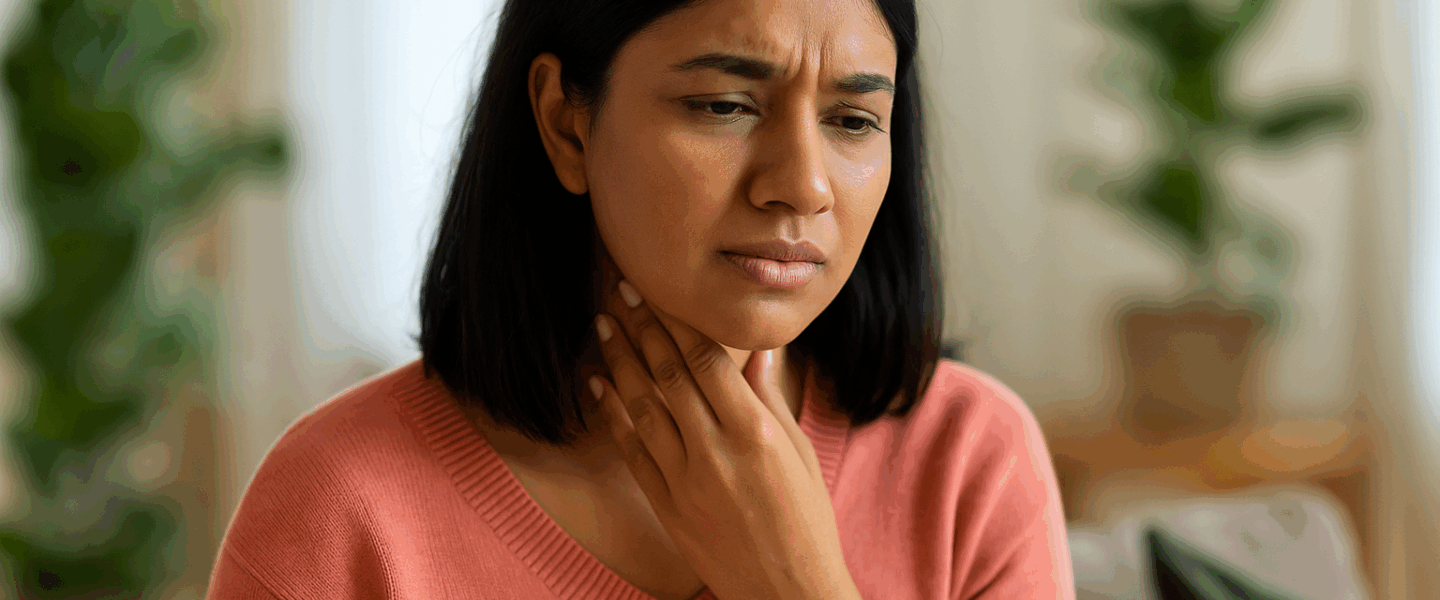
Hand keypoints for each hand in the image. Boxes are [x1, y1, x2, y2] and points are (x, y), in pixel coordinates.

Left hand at [588, 279, 850, 599]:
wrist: (787, 591)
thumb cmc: (805, 520)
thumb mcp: (799, 452)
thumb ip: (770, 398)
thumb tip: (757, 348)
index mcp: (757, 432)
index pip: (707, 361)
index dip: (675, 321)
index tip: (653, 291)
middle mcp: (718, 451)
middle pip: (669, 375)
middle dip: (640, 328)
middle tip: (618, 291)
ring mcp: (687, 480)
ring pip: (643, 407)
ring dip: (619, 362)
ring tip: (602, 326)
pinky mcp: (667, 505)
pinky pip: (632, 451)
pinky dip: (613, 415)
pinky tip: (599, 386)